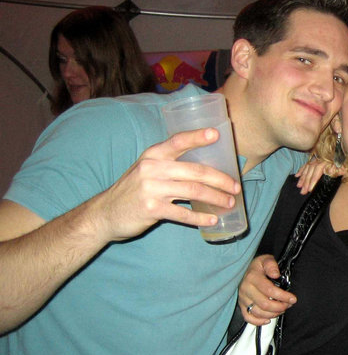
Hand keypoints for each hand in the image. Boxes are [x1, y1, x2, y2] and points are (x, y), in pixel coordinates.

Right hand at [97, 128, 240, 240]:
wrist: (104, 213)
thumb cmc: (133, 189)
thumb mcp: (146, 169)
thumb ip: (169, 164)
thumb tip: (206, 166)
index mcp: (153, 155)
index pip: (178, 141)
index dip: (198, 137)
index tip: (217, 134)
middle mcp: (152, 168)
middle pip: (196, 171)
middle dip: (221, 179)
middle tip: (236, 187)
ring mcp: (151, 189)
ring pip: (193, 191)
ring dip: (215, 198)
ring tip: (229, 203)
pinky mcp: (151, 209)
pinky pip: (182, 214)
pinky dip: (200, 218)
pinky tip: (212, 220)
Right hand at [238, 254, 296, 323]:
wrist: (245, 270)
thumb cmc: (258, 267)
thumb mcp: (265, 260)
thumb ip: (271, 265)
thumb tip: (276, 274)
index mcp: (252, 278)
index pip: (269, 290)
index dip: (283, 296)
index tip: (293, 299)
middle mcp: (246, 289)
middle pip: (265, 304)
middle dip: (280, 306)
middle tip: (288, 305)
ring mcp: (243, 299)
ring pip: (258, 312)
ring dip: (273, 314)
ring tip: (281, 309)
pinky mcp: (241, 306)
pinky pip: (248, 318)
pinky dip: (259, 321)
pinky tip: (269, 319)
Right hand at [295, 155, 345, 194]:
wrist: (344, 152)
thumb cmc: (346, 163)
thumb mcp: (346, 168)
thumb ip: (341, 172)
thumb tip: (335, 174)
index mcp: (327, 162)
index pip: (318, 171)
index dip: (313, 181)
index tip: (309, 189)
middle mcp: (320, 160)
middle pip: (311, 171)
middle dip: (306, 182)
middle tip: (302, 192)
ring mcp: (317, 159)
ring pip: (307, 168)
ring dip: (302, 178)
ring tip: (299, 186)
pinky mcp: (315, 159)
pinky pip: (306, 164)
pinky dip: (301, 170)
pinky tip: (297, 176)